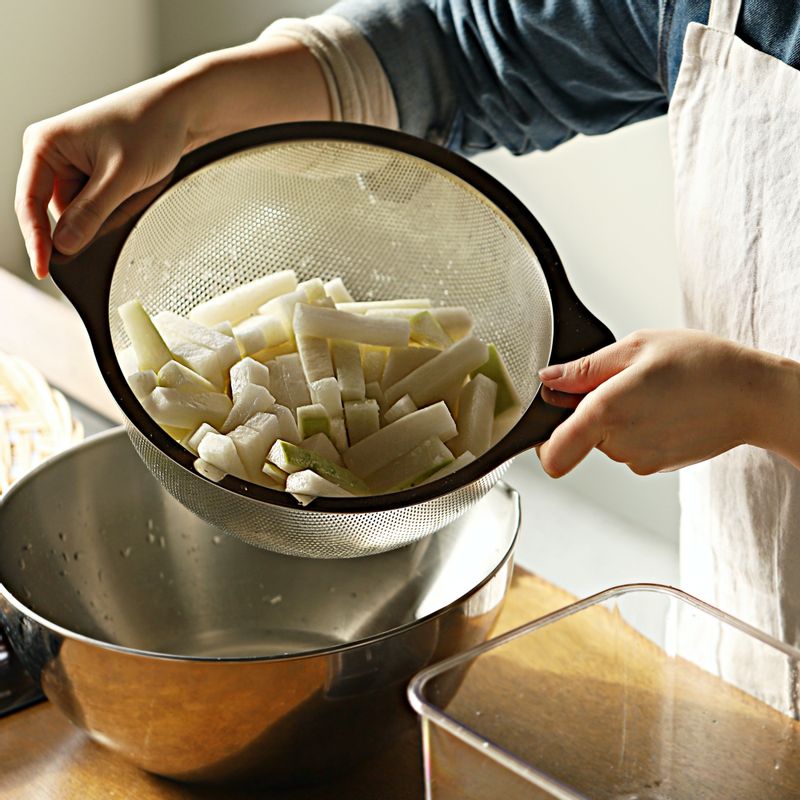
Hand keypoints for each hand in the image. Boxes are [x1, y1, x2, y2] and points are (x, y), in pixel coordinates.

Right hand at [15, 37, 329, 279]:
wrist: (181, 111)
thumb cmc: (151, 128)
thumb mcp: (122, 177)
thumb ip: (91, 213)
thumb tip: (63, 246)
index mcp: (45, 144)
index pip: (29, 203)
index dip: (36, 241)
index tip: (43, 270)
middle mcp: (51, 153)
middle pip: (59, 212)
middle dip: (94, 217)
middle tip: (126, 195)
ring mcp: (71, 164)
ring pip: (82, 214)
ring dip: (110, 212)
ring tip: (135, 184)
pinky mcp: (90, 173)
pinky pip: (98, 207)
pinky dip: (118, 207)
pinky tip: (136, 187)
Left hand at [536, 329, 799, 476]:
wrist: (754, 395)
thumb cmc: (702, 364)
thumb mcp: (637, 347)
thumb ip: (585, 368)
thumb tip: (549, 379)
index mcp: (606, 412)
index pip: (552, 455)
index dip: (542, 441)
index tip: (550, 419)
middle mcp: (619, 444)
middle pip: (578, 437)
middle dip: (587, 412)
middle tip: (620, 382)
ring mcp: (638, 460)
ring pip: (604, 441)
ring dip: (615, 418)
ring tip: (650, 392)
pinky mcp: (656, 466)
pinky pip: (628, 448)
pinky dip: (636, 429)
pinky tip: (662, 408)